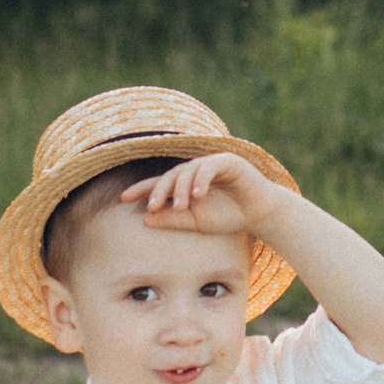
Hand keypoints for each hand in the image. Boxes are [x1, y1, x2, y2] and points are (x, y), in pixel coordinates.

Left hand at [123, 148, 295, 234]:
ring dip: (181, 189)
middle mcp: (194, 171)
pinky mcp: (227, 161)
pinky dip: (201, 181)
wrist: (258, 213)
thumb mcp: (196, 222)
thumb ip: (173, 220)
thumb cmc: (227, 216)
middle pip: (170, 176)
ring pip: (188, 171)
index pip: (159, 183)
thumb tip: (145, 220)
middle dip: (159, 190)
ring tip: (180, 207)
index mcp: (184, 185)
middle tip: (152, 206)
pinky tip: (198, 196)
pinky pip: (209, 167)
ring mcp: (209, 164)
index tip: (124, 197)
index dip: (142, 189)